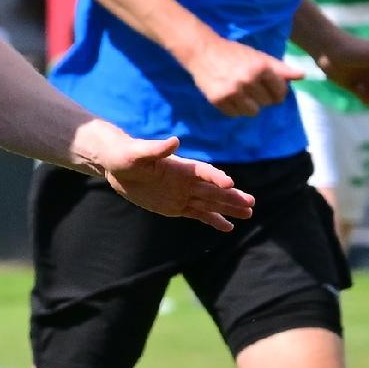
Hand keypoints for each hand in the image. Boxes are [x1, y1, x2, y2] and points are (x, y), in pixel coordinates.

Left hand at [68, 124, 255, 231]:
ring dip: (229, 208)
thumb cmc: (126, 155)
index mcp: (180, 167)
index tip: (230, 184)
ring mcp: (183, 194)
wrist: (117, 165)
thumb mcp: (137, 152)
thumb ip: (156, 149)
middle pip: (213, 189)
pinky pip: (199, 214)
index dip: (215, 177)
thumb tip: (174, 140)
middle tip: (251, 203)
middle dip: (231, 197)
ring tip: (249, 213)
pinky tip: (229, 227)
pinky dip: (214, 220)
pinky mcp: (176, 206)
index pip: (202, 172)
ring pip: (210, 203)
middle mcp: (186, 181)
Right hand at [185, 36, 295, 116]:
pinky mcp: (218, 99)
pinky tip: (231, 97)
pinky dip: (235, 109)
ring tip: (242, 94)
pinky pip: (235, 114)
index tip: (271, 89)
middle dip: (263, 97)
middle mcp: (248, 80)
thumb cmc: (234, 53)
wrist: (203, 51)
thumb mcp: (259, 57)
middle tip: (253, 89)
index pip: (280, 91)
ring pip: (252, 112)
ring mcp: (233, 91)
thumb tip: (302, 76)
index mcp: (261, 67)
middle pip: (267, 102)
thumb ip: (280, 68)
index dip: (278, 92)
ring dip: (250, 106)